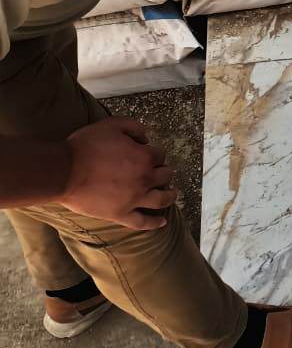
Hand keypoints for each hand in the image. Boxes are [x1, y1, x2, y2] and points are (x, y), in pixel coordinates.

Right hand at [59, 117, 176, 230]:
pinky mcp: (120, 214)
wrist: (64, 171)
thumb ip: (135, 127)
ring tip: (172, 194)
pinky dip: (154, 223)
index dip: (154, 152)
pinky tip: (163, 221)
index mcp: (145, 157)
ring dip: (170, 195)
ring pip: (161, 199)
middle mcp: (145, 179)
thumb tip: (146, 137)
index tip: (147, 153)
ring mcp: (134, 199)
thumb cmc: (87, 146)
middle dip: (164, 171)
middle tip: (160, 172)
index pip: (159, 155)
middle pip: (165, 175)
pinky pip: (142, 222)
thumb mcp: (113, 124)